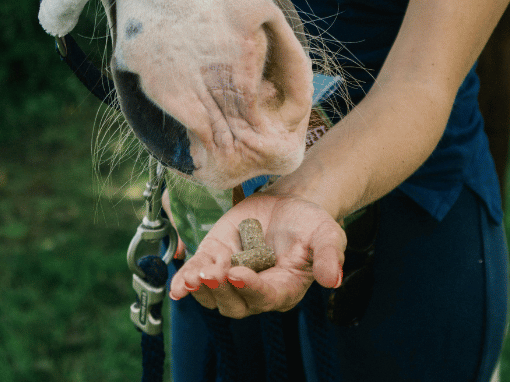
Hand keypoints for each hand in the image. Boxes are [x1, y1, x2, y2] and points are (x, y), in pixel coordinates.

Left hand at [168, 190, 346, 318]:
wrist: (288, 204)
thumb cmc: (309, 224)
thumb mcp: (327, 234)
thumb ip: (329, 256)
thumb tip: (332, 280)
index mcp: (284, 288)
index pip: (265, 296)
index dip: (250, 288)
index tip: (236, 273)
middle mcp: (256, 290)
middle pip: (235, 304)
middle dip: (221, 291)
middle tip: (211, 274)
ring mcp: (232, 277)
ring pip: (213, 297)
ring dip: (201, 289)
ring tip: (194, 276)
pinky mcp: (215, 259)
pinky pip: (196, 277)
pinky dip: (185, 282)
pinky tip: (177, 285)